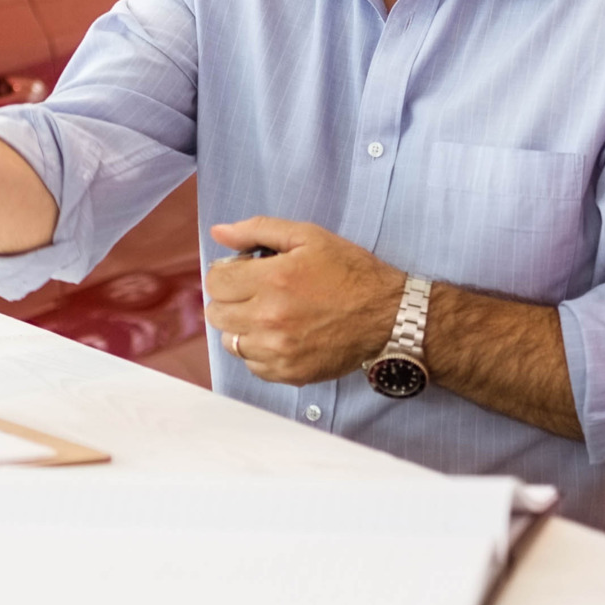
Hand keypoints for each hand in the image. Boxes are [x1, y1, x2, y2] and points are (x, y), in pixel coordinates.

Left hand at [202, 216, 407, 384]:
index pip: (216, 281)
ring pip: (231, 342)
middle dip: (231, 299)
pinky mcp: (289, 374)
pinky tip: (281, 336)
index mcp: (272, 280)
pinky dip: (259, 352)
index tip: (244, 272)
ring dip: (242, 328)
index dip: (227, 273)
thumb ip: (258, 230)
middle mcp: (269, 318)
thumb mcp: (308, 236)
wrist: (388, 315)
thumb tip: (219, 232)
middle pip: (217, 314)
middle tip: (255, 293)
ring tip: (268, 316)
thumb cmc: (350, 271)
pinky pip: (252, 366)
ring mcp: (278, 351)